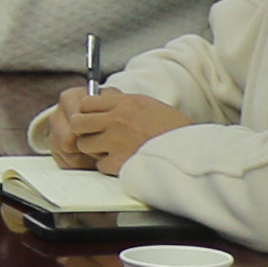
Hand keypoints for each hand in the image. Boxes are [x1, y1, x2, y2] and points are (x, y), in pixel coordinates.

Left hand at [45, 88, 194, 173]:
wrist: (190, 149)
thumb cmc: (174, 128)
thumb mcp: (149, 105)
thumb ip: (124, 103)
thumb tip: (104, 100)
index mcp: (125, 102)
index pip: (86, 102)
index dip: (86, 112)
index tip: (92, 118)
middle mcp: (116, 119)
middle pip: (77, 123)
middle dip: (82, 130)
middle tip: (93, 136)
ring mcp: (116, 141)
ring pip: (84, 145)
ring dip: (94, 150)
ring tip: (110, 150)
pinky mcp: (119, 162)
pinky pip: (100, 165)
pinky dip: (108, 166)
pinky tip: (121, 163)